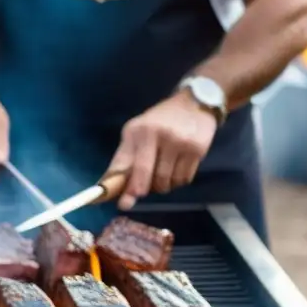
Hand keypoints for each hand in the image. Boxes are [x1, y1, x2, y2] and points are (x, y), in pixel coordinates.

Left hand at [108, 90, 217, 210]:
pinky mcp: (198, 150)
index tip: (123, 203)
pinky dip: (177, 180)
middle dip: (143, 190)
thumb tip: (108, 185)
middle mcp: (161, 136)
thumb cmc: (158, 121)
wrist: (194, 103)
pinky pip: (184, 179)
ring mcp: (181, 143)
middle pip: (150, 178)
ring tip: (161, 172)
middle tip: (142, 191)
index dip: (126, 187)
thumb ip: (124, 158)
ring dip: (162, 185)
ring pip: (168, 182)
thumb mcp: (136, 132)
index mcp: (140, 131)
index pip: (130, 166)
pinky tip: (176, 168)